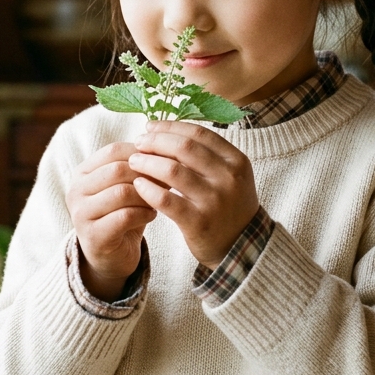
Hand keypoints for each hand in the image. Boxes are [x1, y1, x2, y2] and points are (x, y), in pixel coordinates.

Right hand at [66, 141, 156, 300]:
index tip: (163, 160)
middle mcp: (76, 190)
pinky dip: (144, 213)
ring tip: (158, 200)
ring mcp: (81, 214)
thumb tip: (165, 149)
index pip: (113, 150)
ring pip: (121, 192)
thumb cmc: (122, 214)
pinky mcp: (93, 235)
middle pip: (117, 170)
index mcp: (82, 172)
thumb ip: (138, 168)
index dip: (142, 153)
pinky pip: (125, 216)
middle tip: (166, 181)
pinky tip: (152, 215)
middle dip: (146, 174)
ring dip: (147, 195)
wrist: (112, 255)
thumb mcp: (128, 186)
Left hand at [128, 121, 259, 267]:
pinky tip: (138, 185)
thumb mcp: (230, 176)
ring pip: (172, 171)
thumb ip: (207, 155)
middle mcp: (228, 178)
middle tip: (138, 143)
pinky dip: (148, 189)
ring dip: (147, 162)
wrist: (241, 247)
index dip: (170, 127)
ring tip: (134, 161)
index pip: (198, 134)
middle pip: (183, 148)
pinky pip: (166, 200)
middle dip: (155, 142)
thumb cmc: (229, 206)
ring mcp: (214, 201)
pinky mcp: (198, 222)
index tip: (150, 127)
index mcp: (236, 161)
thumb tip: (167, 132)